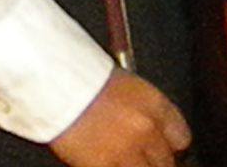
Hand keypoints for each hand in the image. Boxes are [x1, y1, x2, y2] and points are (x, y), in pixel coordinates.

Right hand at [50, 71, 190, 166]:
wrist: (45, 74)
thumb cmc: (72, 69)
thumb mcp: (114, 80)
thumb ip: (132, 105)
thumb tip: (136, 123)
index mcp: (153, 102)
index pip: (180, 136)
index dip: (168, 144)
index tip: (160, 148)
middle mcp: (146, 128)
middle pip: (166, 161)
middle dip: (152, 160)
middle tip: (136, 155)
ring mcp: (127, 150)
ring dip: (133, 165)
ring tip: (118, 158)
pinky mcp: (104, 164)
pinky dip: (110, 166)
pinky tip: (98, 159)